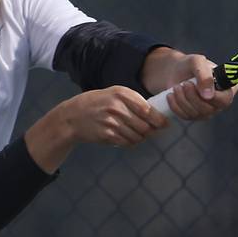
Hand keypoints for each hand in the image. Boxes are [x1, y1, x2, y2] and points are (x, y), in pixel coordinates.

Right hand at [25, 86, 168, 172]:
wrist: (73, 116)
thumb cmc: (97, 103)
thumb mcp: (114, 94)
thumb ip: (134, 102)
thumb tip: (157, 116)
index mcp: (122, 94)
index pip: (148, 110)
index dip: (159, 120)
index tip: (165, 124)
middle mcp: (117, 107)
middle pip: (145, 125)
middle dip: (151, 131)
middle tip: (152, 132)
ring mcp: (112, 122)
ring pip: (138, 136)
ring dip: (141, 138)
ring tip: (137, 134)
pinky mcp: (107, 134)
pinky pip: (127, 142)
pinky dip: (130, 142)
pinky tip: (126, 138)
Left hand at [143, 49, 237, 120]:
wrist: (175, 71)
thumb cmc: (189, 65)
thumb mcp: (197, 63)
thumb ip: (205, 76)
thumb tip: (208, 96)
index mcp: (226, 87)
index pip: (226, 99)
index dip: (213, 97)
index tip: (197, 87)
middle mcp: (219, 101)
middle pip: (209, 109)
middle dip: (193, 96)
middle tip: (185, 83)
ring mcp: (207, 110)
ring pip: (195, 114)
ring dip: (182, 99)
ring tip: (176, 87)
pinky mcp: (194, 115)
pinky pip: (185, 116)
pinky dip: (176, 105)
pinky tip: (171, 95)